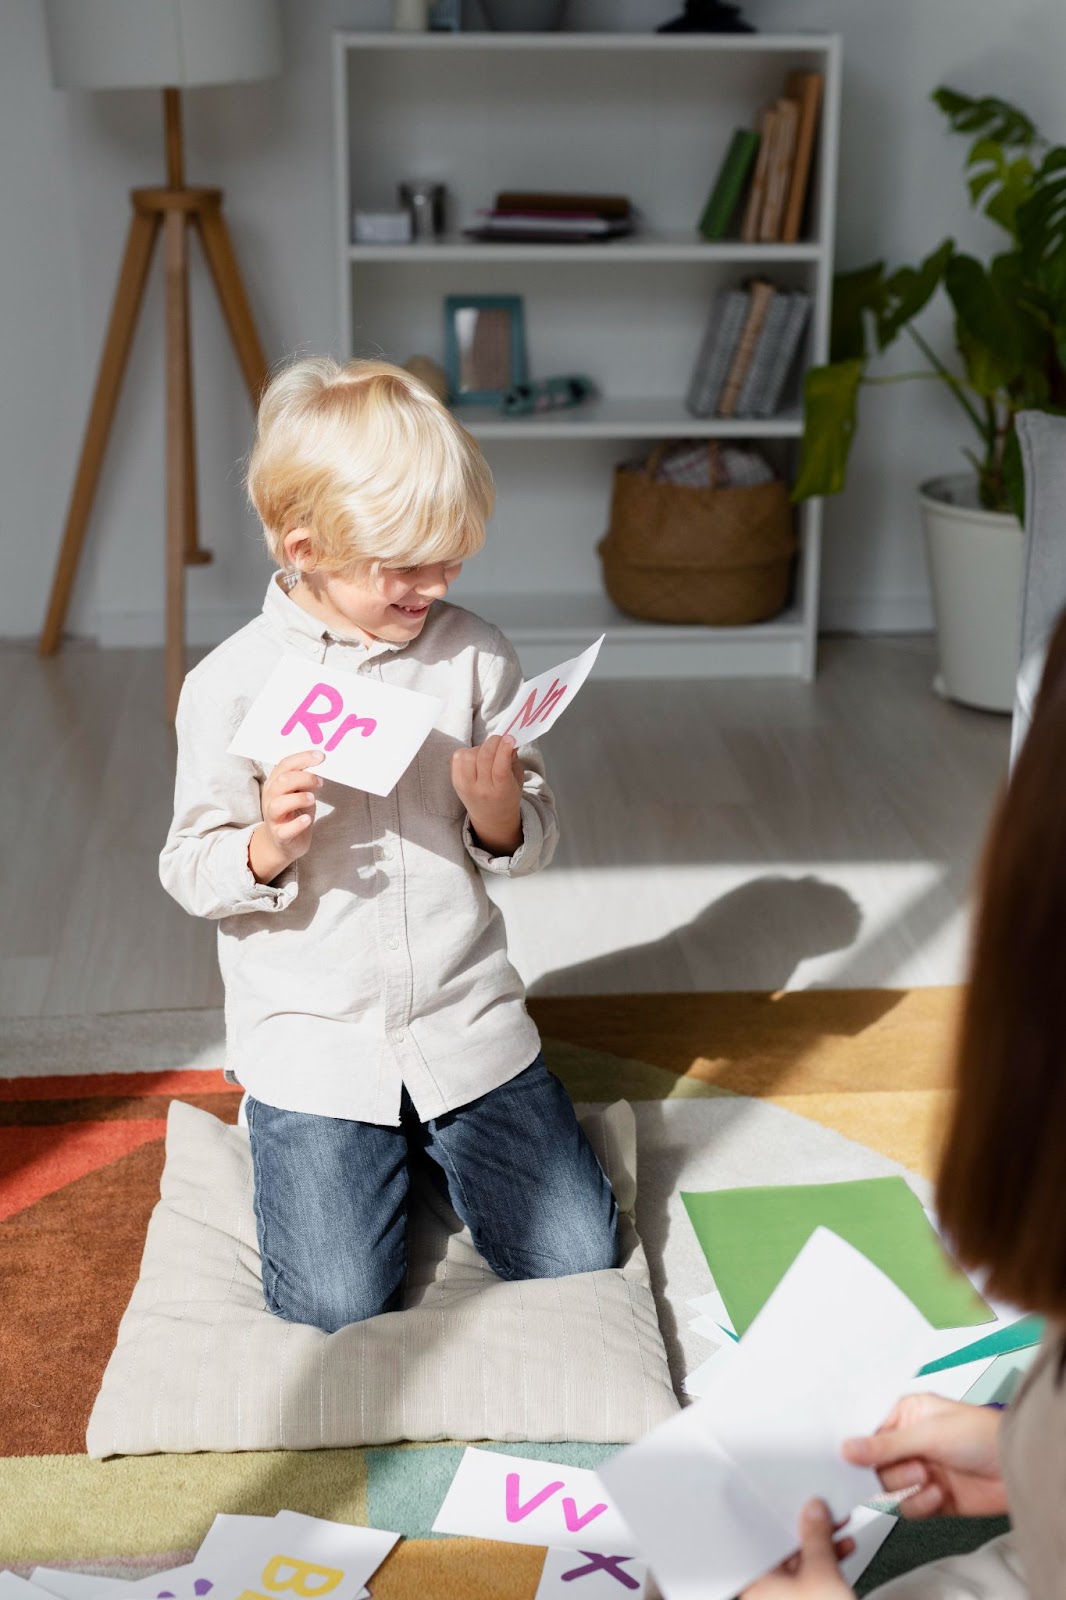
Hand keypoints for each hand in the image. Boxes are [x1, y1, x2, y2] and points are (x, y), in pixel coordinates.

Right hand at [249, 750, 323, 882]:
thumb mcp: (299, 792)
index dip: (302, 759)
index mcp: (275, 783)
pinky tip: (307, 819)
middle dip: (304, 777)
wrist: (283, 843)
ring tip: (312, 798)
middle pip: (282, 781)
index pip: (284, 765)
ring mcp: (273, 818)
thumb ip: (304, 779)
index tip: (321, 757)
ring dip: (298, 798)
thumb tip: (320, 763)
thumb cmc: (293, 813)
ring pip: (278, 804)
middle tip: (320, 782)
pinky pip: (285, 830)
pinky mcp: (280, 835)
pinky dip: (297, 824)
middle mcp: (271, 798)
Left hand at [451, 734, 523, 855]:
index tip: (510, 738)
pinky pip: (457, 757)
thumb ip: (513, 759)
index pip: (500, 767)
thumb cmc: (507, 796)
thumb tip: (507, 739)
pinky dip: (467, 751)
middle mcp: (482, 790)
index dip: (504, 748)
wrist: (491, 818)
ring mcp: (466, 786)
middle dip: (493, 742)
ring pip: (469, 755)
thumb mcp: (518, 780)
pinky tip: (475, 757)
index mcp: (501, 791)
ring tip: (487, 752)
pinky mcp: (455, 782)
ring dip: (480, 747)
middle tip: (500, 739)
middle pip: (483, 757)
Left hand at [742, 1501, 854, 1597]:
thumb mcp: (822, 1575)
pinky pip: (814, 1575)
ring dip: (824, 1542)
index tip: (796, 1497)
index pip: (763, 1535)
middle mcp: (767, 1589)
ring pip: (803, 1561)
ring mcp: (786, 1596)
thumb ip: (818, 1539)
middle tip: (823, 1507)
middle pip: (785, 1547)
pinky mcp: (806, 1599)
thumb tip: (815, 1512)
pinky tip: (845, 1546)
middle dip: (808, 1526)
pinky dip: (830, 1562)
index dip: (780, 1513)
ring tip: (840, 1522)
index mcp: (756, 1582)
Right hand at [843, 1394, 1005, 1518]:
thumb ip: (884, 1445)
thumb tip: (848, 1448)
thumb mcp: (927, 1434)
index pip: (867, 1430)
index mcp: (905, 1414)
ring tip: (928, 1476)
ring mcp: (919, 1471)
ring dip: (907, 1487)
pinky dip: (921, 1504)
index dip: (858, 1446)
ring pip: (888, 1488)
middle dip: (891, 1469)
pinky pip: (908, 1508)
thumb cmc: (981, 1434)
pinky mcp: (929, 1498)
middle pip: (874, 1464)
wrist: (1015, 1469)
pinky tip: (938, 1494)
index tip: (849, 1457)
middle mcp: (909, 1442)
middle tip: (911, 1465)